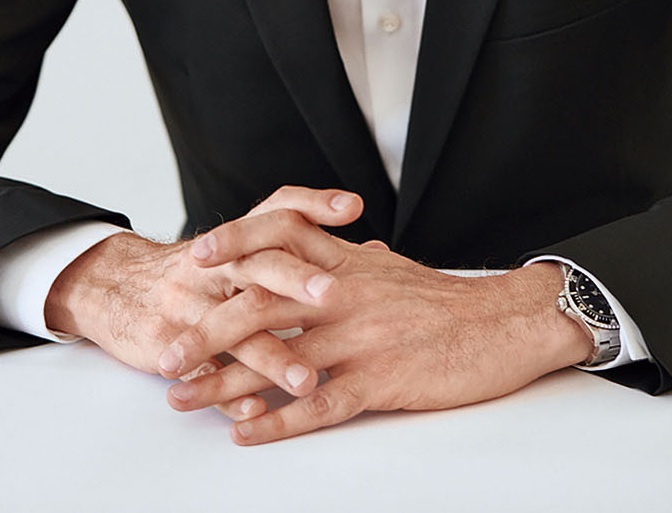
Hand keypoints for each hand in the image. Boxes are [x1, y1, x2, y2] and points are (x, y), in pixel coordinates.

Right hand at [44, 186, 365, 420]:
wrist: (118, 286)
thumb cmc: (198, 272)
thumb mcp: (242, 250)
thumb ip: (303, 249)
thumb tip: (372, 251)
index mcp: (237, 240)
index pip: (279, 210)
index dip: (313, 204)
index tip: (352, 207)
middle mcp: (214, 267)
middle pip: (257, 265)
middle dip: (295, 280)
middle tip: (333, 295)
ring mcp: (189, 305)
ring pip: (233, 329)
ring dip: (271, 356)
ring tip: (307, 380)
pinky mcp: (167, 343)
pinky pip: (201, 371)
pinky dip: (228, 393)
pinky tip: (255, 410)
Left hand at [159, 212, 592, 443]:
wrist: (504, 324)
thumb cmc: (447, 300)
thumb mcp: (393, 269)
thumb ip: (356, 261)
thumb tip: (341, 252)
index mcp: (346, 262)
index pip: (278, 237)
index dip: (233, 244)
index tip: (195, 258)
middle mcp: (344, 293)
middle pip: (261, 303)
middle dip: (207, 329)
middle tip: (167, 352)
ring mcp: (360, 337)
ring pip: (278, 359)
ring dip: (225, 384)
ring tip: (185, 398)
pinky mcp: (380, 379)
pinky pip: (319, 404)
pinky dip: (277, 422)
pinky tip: (246, 433)